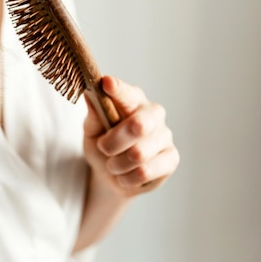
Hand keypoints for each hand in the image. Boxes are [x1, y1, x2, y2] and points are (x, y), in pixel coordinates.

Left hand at [83, 76, 179, 197]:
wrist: (112, 175)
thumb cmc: (102, 146)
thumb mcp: (91, 131)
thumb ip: (93, 115)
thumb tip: (89, 94)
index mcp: (132, 100)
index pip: (126, 93)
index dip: (118, 89)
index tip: (106, 83)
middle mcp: (153, 113)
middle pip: (138, 125)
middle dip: (114, 141)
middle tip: (103, 148)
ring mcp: (165, 136)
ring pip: (138, 154)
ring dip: (116, 164)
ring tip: (112, 164)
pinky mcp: (172, 158)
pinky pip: (144, 172)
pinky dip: (127, 177)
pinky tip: (125, 175)